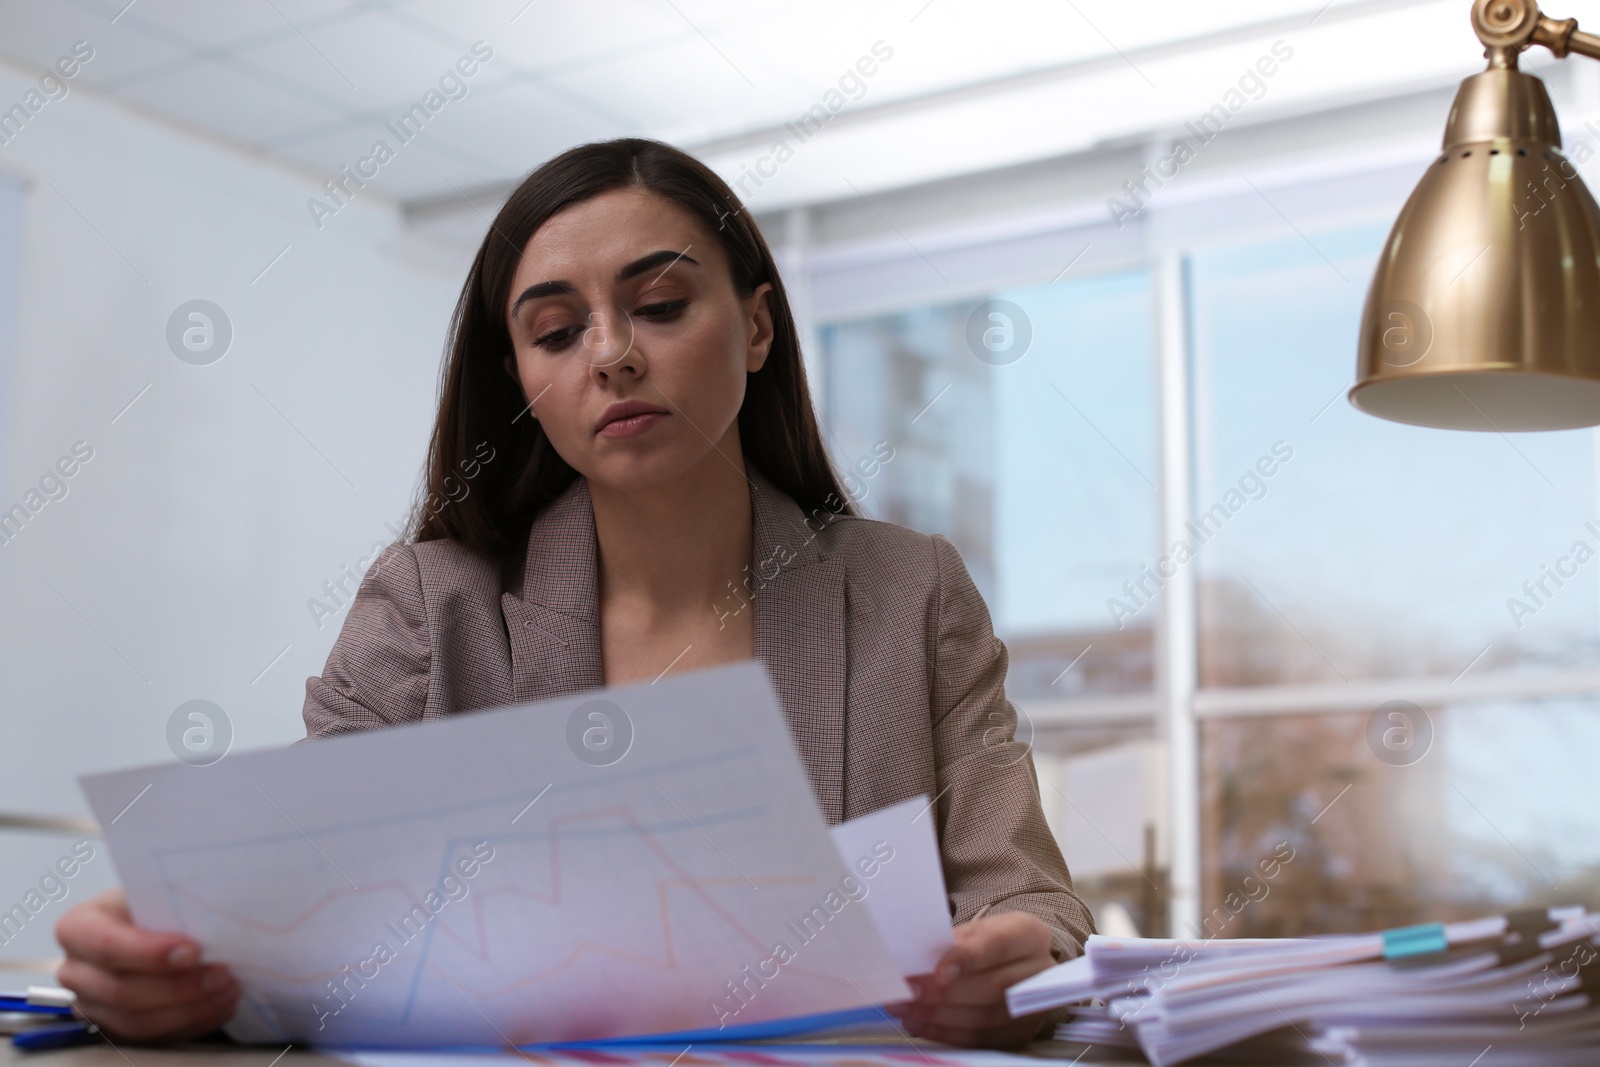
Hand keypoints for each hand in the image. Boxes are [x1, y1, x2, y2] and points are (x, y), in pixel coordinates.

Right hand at [55, 887, 239, 1041]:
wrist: (154, 919)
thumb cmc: (155, 900)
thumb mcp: (157, 887)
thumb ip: (172, 897)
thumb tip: (215, 903)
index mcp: (78, 928)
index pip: (106, 946)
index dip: (149, 953)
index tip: (194, 951)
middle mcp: (77, 970)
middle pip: (121, 991)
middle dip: (178, 987)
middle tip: (222, 974)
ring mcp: (93, 1004)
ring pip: (137, 1021)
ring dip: (190, 1009)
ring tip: (227, 989)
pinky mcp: (116, 1026)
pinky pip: (153, 1036)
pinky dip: (191, 1022)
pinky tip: (219, 1005)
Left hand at [885, 911, 1055, 1048]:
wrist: (1011, 963)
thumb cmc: (985, 943)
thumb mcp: (972, 931)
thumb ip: (952, 943)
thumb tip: (916, 962)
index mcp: (1029, 934)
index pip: (998, 944)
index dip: (967, 958)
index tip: (936, 971)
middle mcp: (1040, 972)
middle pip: (992, 987)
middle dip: (943, 993)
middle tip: (907, 993)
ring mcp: (1034, 1007)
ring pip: (985, 1018)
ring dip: (939, 1017)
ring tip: (906, 1010)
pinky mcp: (1021, 1033)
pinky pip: (981, 1039)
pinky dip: (947, 1034)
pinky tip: (921, 1025)